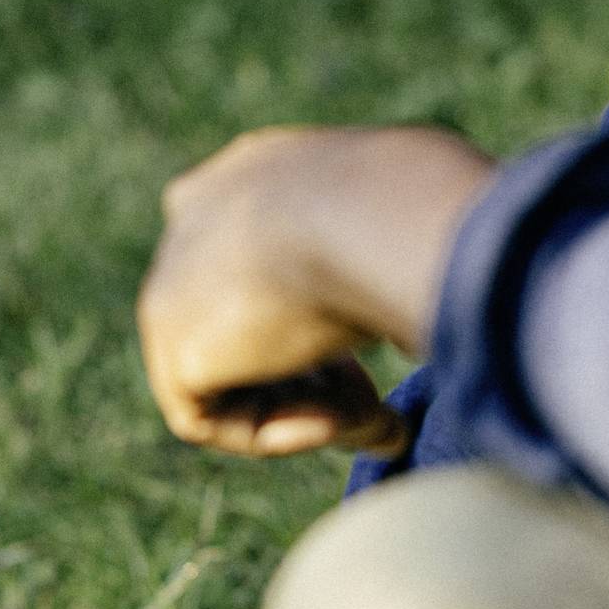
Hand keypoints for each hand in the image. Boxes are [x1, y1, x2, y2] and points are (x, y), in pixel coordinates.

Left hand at [138, 124, 493, 456]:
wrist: (377, 214)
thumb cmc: (423, 207)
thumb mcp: (424, 217)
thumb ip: (404, 256)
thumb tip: (433, 305)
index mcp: (255, 174)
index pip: (264, 253)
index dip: (325, 315)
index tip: (381, 346)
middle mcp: (200, 220)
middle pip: (249, 321)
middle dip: (321, 379)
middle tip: (387, 413)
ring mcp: (175, 280)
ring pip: (236, 374)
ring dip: (315, 410)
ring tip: (381, 422)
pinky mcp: (174, 342)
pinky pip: (210, 418)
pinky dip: (275, 434)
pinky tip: (333, 422)